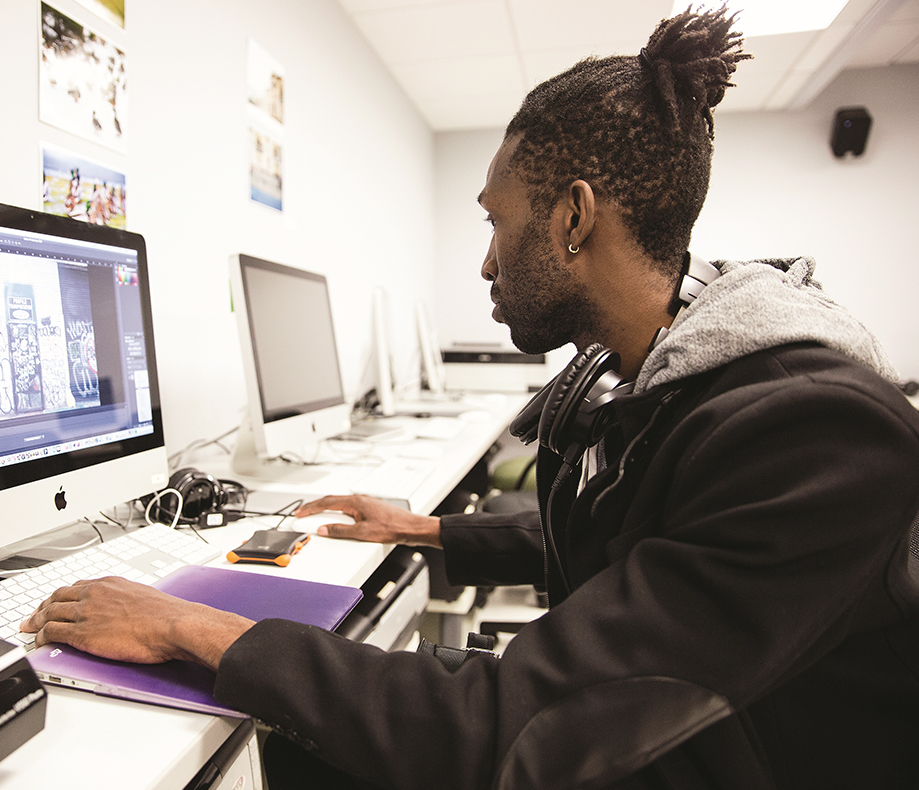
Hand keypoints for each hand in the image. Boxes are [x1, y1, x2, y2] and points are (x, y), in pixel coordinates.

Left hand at [20, 576, 253, 670]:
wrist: (173, 625)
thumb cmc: (166, 615)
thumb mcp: (145, 597)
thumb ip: (127, 600)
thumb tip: (128, 610)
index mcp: (110, 584)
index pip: (76, 586)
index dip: (62, 595)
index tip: (58, 601)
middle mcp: (95, 594)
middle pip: (58, 597)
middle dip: (43, 607)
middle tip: (35, 615)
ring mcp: (87, 612)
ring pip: (50, 613)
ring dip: (37, 621)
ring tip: (31, 628)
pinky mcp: (82, 633)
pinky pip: (51, 633)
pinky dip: (41, 637)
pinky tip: (40, 641)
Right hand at [295, 494, 441, 546]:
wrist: (411, 528)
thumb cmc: (392, 527)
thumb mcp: (362, 533)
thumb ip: (340, 531)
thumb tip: (324, 529)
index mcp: (355, 502)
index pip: (327, 503)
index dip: (311, 508)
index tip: (299, 512)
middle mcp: (360, 500)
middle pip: (332, 500)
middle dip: (315, 506)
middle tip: (302, 512)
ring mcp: (365, 504)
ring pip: (340, 504)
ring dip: (326, 509)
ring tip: (315, 515)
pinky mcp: (370, 510)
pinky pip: (348, 508)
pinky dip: (337, 512)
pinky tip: (337, 519)